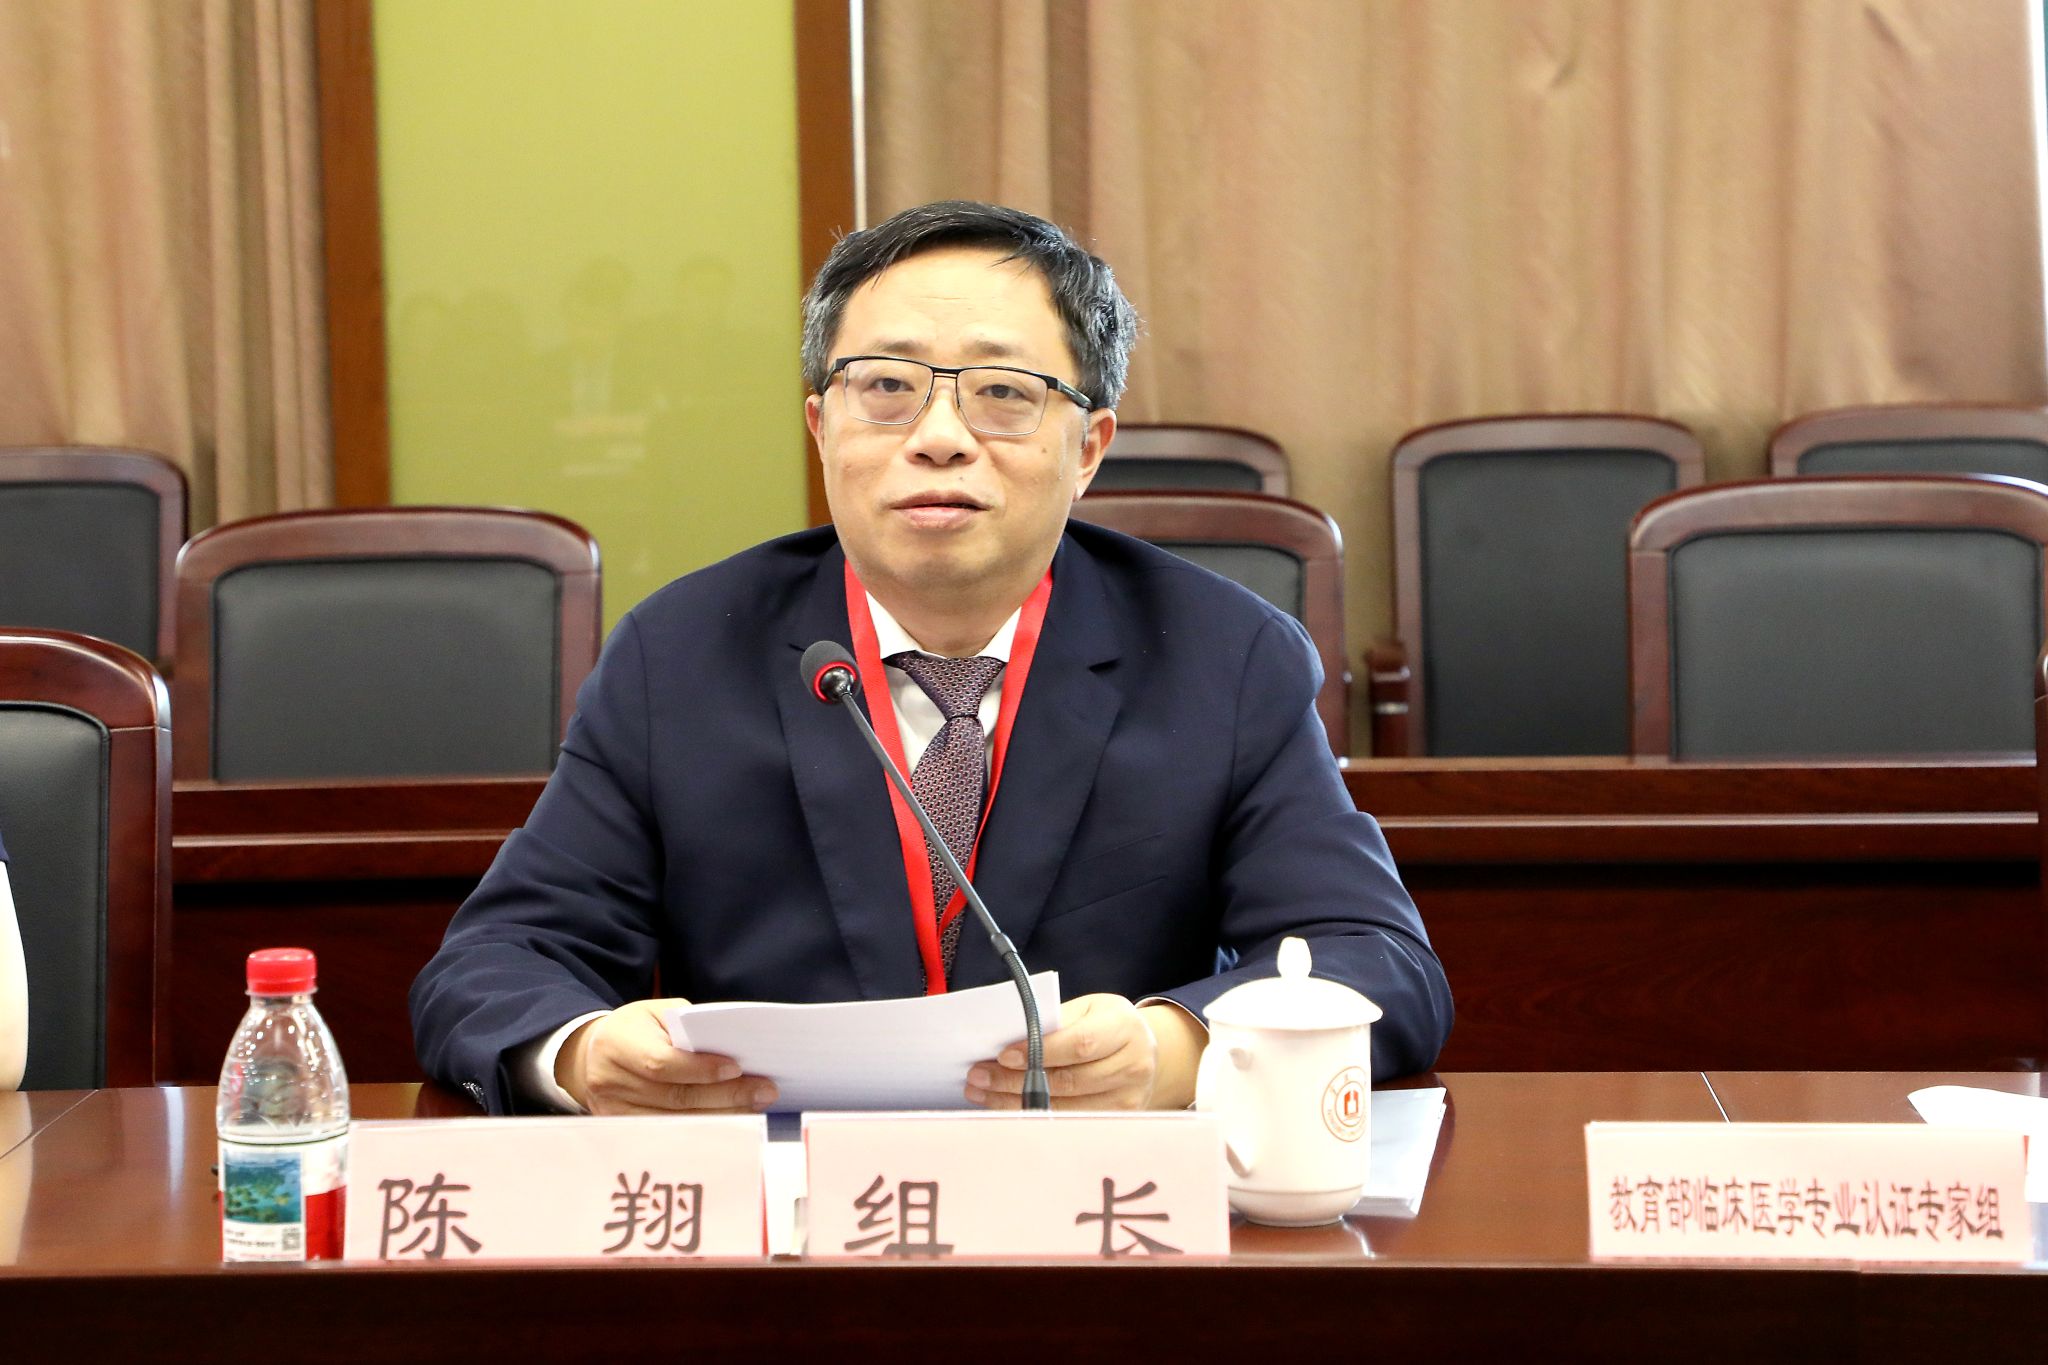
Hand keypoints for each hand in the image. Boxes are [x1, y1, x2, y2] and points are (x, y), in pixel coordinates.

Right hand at [555, 998, 777, 1114]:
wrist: (591, 1055)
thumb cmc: (635, 1030)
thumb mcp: (654, 1013)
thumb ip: (687, 1026)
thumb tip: (730, 1047)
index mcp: (618, 1043)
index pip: (662, 1063)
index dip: (700, 1069)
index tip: (737, 1067)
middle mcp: (610, 1081)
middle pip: (674, 1096)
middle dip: (725, 1094)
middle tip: (765, 1091)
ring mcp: (613, 1110)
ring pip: (676, 1120)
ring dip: (722, 1115)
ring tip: (755, 1106)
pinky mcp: (622, 1130)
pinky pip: (669, 1134)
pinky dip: (703, 1129)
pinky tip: (731, 1121)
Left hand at [964, 994, 1206, 1110]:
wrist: (1144, 1051)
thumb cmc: (1106, 1025)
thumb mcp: (1088, 1009)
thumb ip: (1054, 1022)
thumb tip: (1008, 1039)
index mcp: (1124, 1028)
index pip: (1079, 1044)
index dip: (1040, 1052)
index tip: (1002, 1055)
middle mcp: (1133, 1066)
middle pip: (1068, 1081)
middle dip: (1016, 1080)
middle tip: (978, 1076)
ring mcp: (1128, 1099)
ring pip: (1064, 1108)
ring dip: (1016, 1102)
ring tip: (982, 1092)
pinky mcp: (1118, 1121)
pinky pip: (1068, 1122)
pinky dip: (1033, 1115)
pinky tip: (1006, 1106)